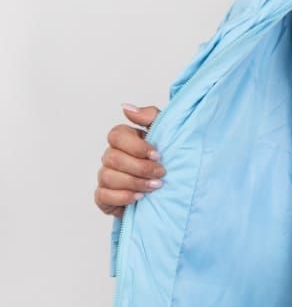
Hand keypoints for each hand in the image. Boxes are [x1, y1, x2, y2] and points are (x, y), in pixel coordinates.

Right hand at [94, 103, 164, 217]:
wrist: (172, 194)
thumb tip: (126, 108)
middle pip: (113, 157)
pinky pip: (104, 196)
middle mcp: (112, 157)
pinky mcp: (104, 197)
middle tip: (161, 173)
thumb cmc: (167, 163)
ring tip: (154, 187)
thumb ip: (150, 117)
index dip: (136, 146)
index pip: (116, 135)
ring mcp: (106, 177)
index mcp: (124, 140)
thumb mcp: (166, 136)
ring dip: (135, 182)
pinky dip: (123, 197)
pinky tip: (139, 198)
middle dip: (140, 167)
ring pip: (109, 176)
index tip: (157, 155)